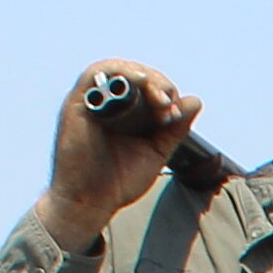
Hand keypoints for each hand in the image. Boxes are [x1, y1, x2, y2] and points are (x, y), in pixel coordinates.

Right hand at [37, 59, 197, 247]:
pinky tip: (139, 81)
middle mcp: (106, 102)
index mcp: (124, 111)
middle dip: (157, 84)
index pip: (147, 85)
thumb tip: (195, 100)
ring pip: (116, 68)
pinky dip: (119, 72)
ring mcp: (91, 101)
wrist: (90, 203)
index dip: (165, 90)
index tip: (175, 113)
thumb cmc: (118, 180)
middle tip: (168, 104)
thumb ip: (174, 128)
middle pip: (134, 73)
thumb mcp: (155, 151)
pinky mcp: (77, 104)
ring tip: (158, 95)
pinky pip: (95, 75)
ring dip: (142, 75)